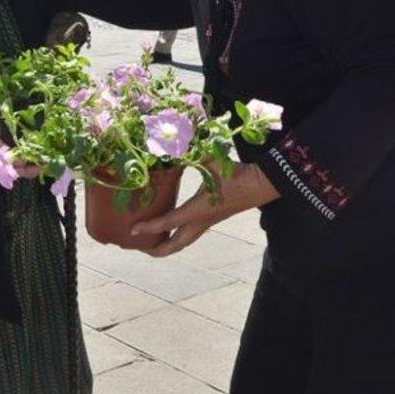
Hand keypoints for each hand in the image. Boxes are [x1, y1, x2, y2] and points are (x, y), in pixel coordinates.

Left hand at [131, 162, 278, 257]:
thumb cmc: (236, 174)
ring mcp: (207, 223)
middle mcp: (201, 221)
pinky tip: (170, 228)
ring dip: (167, 246)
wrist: (261, 185)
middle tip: (138, 247)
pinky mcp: (212, 219)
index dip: (149, 227)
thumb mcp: (211, 160)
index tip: (133, 230)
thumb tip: (169, 143)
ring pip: (184, 242)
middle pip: (175, 245)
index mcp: (198, 209)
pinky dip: (177, 236)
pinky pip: (190, 234)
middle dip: (156, 250)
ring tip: (151, 242)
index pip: (168, 222)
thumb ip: (190, 151)